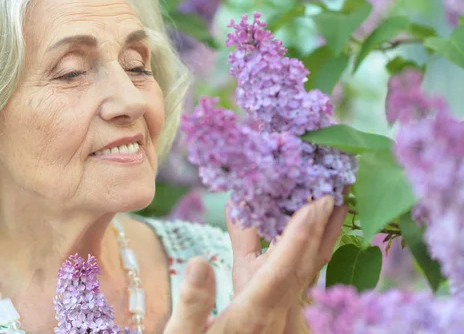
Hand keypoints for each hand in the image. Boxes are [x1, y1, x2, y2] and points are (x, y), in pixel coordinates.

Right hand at [162, 196, 347, 333]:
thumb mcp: (183, 333)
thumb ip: (192, 302)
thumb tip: (199, 263)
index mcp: (251, 315)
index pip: (280, 271)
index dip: (296, 238)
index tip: (312, 208)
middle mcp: (272, 315)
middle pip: (302, 269)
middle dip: (317, 231)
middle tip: (333, 195)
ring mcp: (277, 317)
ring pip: (305, 275)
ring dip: (319, 241)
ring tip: (333, 212)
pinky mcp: (274, 317)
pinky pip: (297, 281)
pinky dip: (307, 255)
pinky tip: (307, 242)